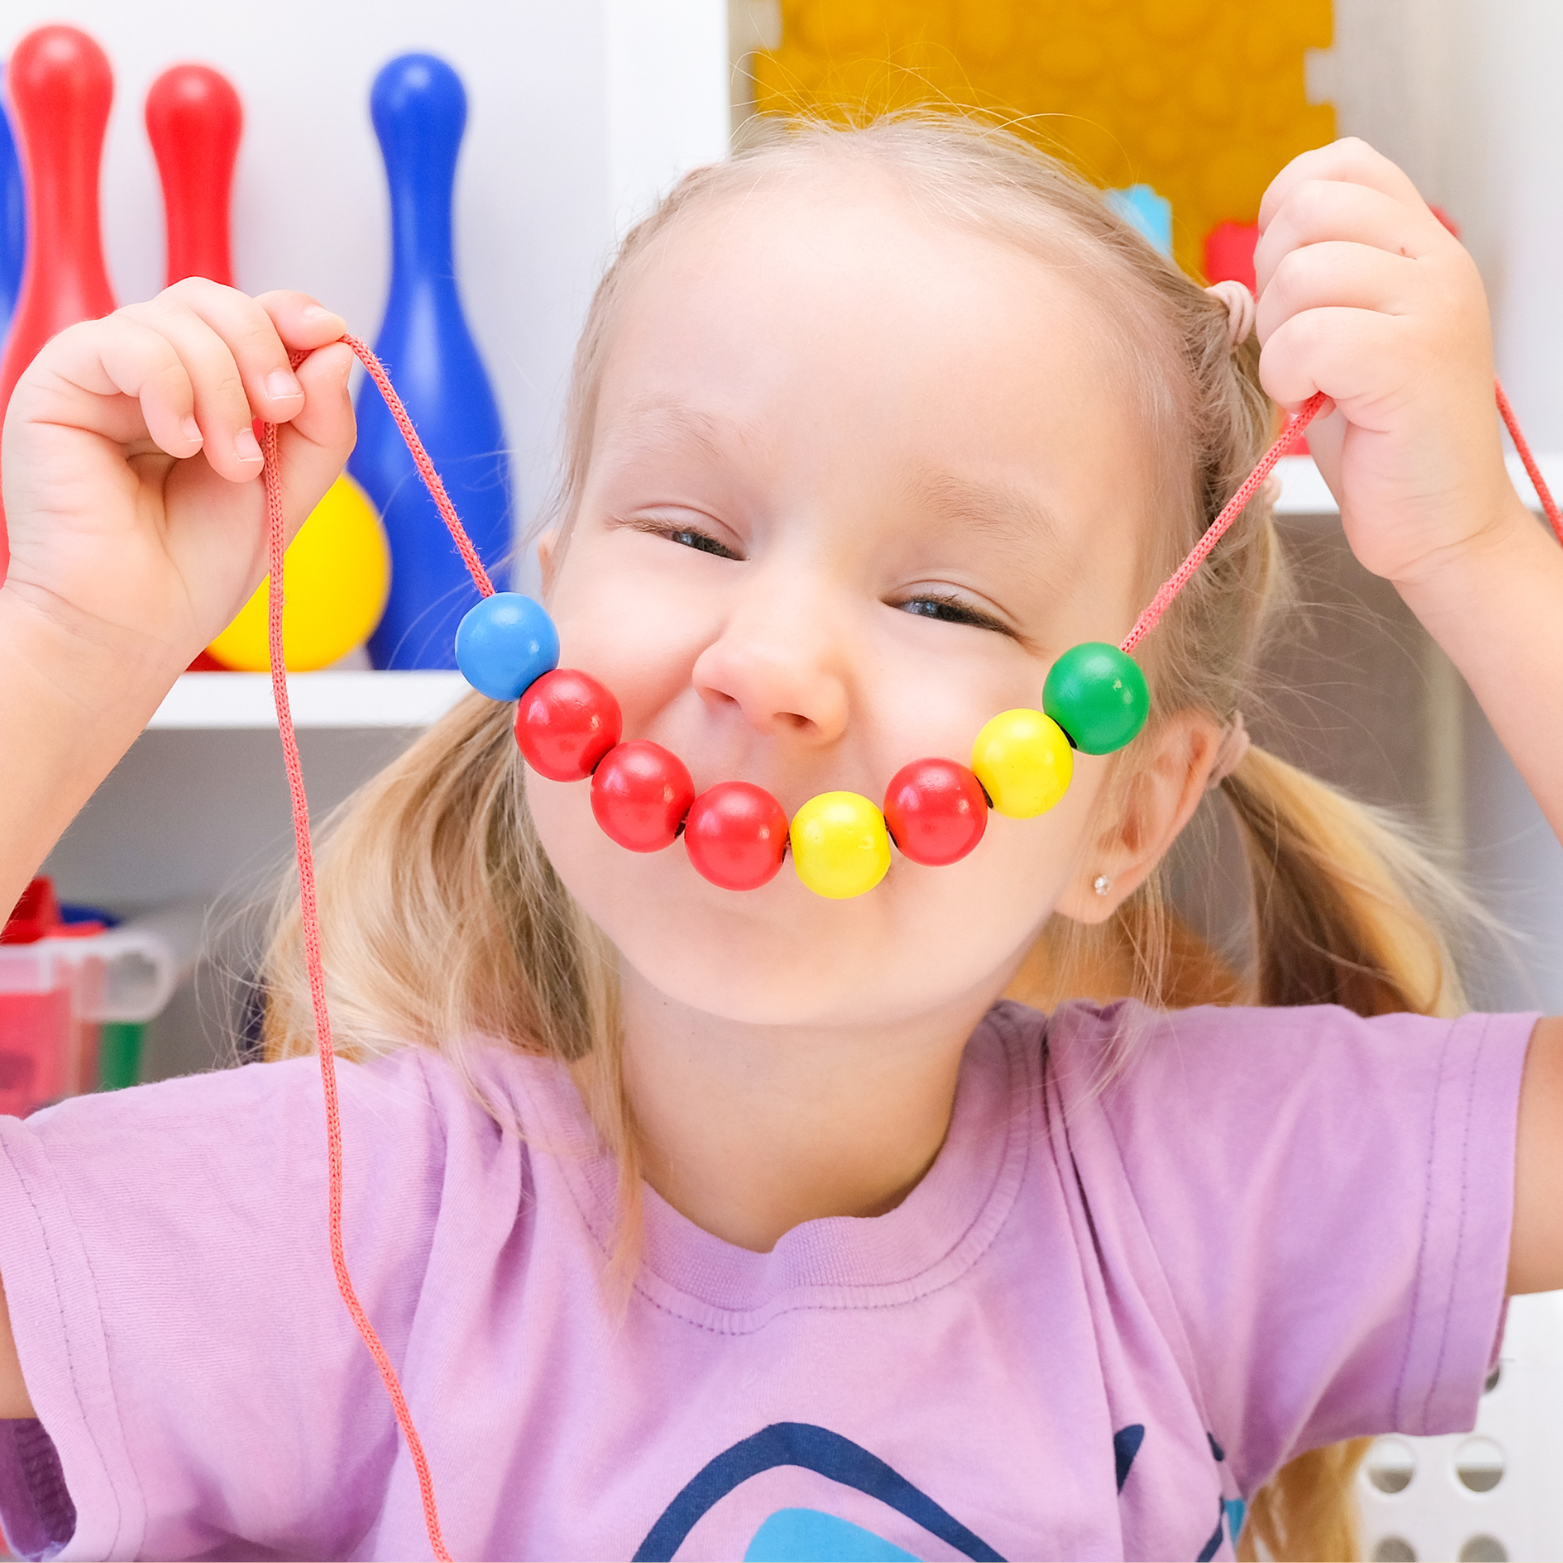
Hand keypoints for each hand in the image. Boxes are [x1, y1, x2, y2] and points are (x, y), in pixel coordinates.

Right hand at [0, 281, 353, 674]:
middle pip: (213, 301)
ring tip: (233, 464)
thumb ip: (323, 423)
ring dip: (224, 390)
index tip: (328, 333)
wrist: (138, 621)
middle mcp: (153, 373)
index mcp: (207, 390)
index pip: (248, 316)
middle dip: (263, 350)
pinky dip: (170, 386)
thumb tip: (336, 348)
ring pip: (176, 318)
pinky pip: (124, 341)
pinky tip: (180, 442)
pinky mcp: (58, 384)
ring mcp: (104, 375)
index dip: (289, 313)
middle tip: (283, 413)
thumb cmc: (199, 567)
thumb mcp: (289, 488)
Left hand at [1253, 138, 1524, 588]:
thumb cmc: (1377, 436)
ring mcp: (1432, 306)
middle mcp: (1437, 260)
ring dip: (1280, 340)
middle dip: (1275, 284)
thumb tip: (1250, 246)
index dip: (1285, 214)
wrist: (1436, 522)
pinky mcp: (1411, 361)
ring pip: (1301, 275)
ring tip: (1314, 382)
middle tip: (1302, 349)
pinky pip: (1308, 337)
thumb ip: (1319, 273)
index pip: (1339, 165)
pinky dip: (1290, 376)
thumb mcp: (1349, 330)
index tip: (1289, 285)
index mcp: (1422, 242)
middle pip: (1308, 212)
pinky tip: (1316, 403)